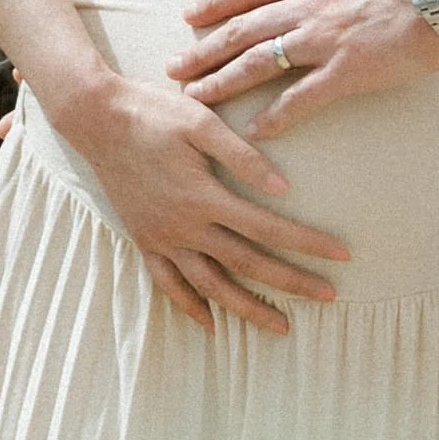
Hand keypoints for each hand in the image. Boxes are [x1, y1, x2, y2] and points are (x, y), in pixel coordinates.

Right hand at [53, 71, 349, 333]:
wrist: (97, 120)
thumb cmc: (153, 113)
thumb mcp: (201, 122)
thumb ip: (243, 156)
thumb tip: (284, 188)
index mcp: (203, 196)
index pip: (268, 228)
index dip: (308, 243)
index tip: (342, 255)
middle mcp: (184, 226)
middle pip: (247, 264)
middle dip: (291, 283)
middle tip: (329, 297)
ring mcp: (161, 238)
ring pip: (210, 286)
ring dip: (247, 309)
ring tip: (280, 326)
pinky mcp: (143, 241)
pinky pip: (168, 284)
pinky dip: (190, 307)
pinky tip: (211, 325)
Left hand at [170, 0, 438, 136]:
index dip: (216, 1)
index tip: (190, 13)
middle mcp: (310, 6)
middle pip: (243, 28)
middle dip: (204, 49)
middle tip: (174, 67)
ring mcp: (326, 39)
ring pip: (259, 61)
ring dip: (222, 81)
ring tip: (194, 99)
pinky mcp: (348, 71)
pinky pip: (301, 98)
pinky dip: (275, 116)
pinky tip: (254, 131)